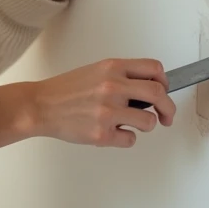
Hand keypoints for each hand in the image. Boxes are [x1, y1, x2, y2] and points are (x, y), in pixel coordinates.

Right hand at [0, 58, 175, 148]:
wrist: (40, 106)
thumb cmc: (65, 91)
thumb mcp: (95, 71)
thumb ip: (121, 76)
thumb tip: (148, 88)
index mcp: (112, 68)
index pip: (154, 69)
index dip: (165, 82)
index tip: (165, 90)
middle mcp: (112, 87)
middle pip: (159, 94)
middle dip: (168, 108)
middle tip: (167, 116)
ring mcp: (108, 111)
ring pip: (148, 121)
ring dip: (146, 125)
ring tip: (132, 123)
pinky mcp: (102, 133)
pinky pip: (130, 139)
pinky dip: (126, 138)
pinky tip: (113, 132)